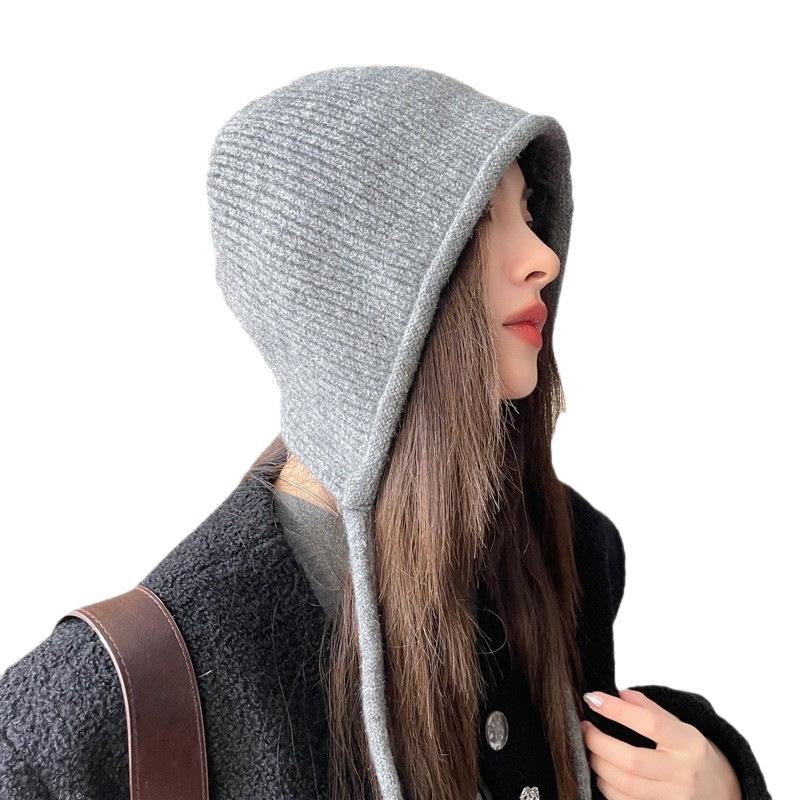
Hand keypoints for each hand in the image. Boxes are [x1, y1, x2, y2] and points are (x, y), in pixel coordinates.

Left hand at [580, 688, 741, 799]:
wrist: (722, 793)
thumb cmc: (693, 755)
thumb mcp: (681, 727)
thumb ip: (650, 709)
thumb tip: (617, 693)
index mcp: (689, 743)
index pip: (650, 723)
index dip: (616, 710)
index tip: (592, 698)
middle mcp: (683, 774)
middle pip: (632, 760)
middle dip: (598, 742)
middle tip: (584, 728)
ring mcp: (674, 799)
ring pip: (625, 785)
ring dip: (598, 765)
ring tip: (590, 750)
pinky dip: (607, 787)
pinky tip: (602, 773)